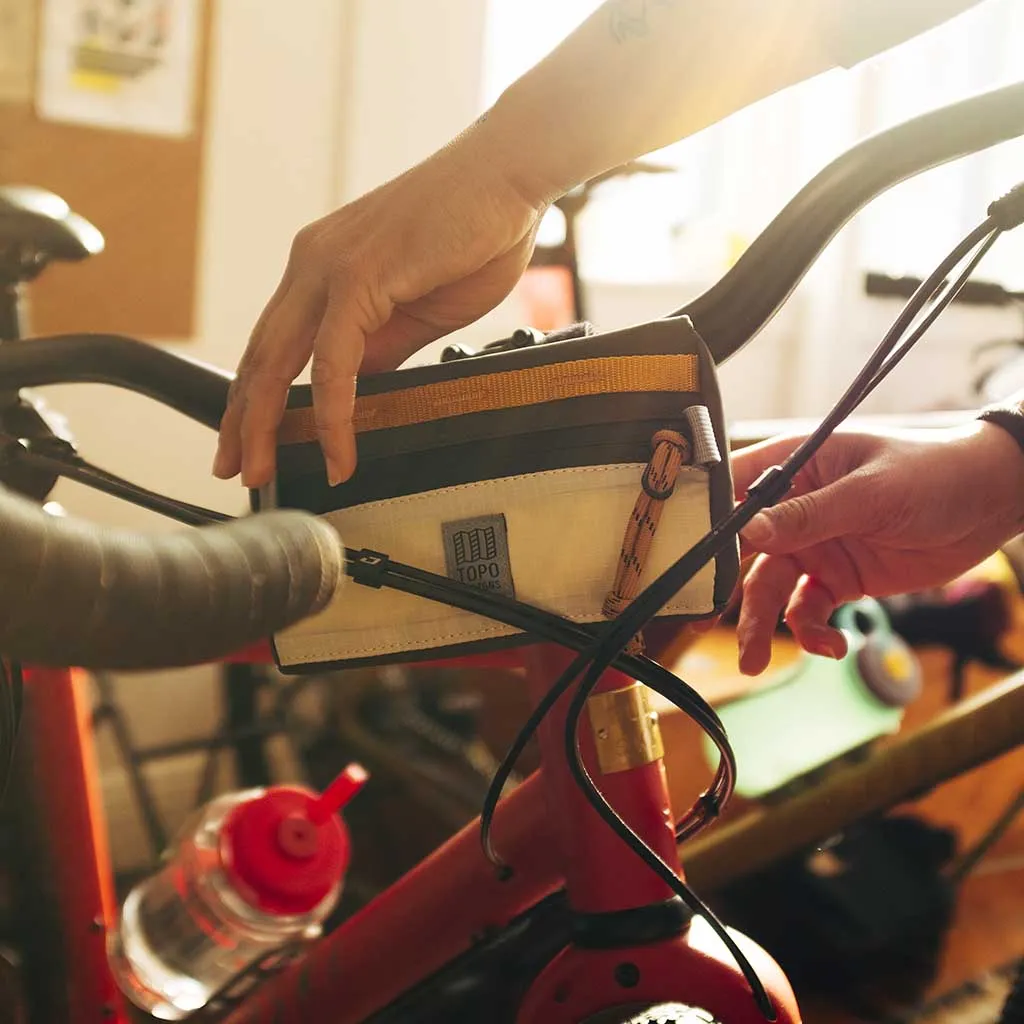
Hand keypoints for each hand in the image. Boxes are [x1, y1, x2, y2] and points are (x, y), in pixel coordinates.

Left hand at [213, 119, 549, 487]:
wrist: (509, 175)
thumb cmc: (473, 233)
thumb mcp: (415, 310)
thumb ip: (379, 348)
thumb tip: (355, 391)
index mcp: (323, 267)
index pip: (274, 345)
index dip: (255, 399)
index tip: (251, 443)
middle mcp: (313, 263)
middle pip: (259, 356)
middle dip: (241, 422)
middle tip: (235, 471)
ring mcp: (330, 266)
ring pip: (278, 360)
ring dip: (265, 425)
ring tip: (264, 472)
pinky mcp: (359, 275)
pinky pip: (333, 361)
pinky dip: (332, 414)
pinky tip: (337, 452)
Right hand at [729, 422, 1023, 674]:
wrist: (991, 503)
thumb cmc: (932, 472)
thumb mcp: (868, 493)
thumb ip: (807, 516)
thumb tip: (748, 531)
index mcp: (792, 467)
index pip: (731, 491)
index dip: (704, 523)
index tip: (684, 561)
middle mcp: (793, 508)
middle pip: (741, 550)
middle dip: (723, 589)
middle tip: (703, 622)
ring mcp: (814, 545)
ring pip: (770, 589)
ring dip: (764, 625)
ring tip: (755, 661)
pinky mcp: (838, 578)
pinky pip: (810, 610)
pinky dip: (814, 632)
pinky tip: (833, 645)